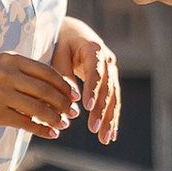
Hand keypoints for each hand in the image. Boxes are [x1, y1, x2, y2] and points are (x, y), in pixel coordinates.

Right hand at [0, 52, 78, 136]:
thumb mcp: (1, 68)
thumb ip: (25, 75)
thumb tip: (56, 93)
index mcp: (12, 60)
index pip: (46, 72)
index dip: (64, 85)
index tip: (75, 95)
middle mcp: (7, 74)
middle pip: (46, 90)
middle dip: (64, 103)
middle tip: (73, 112)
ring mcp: (1, 94)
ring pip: (38, 108)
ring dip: (55, 118)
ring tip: (63, 124)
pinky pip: (26, 123)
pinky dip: (42, 129)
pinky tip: (51, 133)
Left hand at [52, 19, 120, 146]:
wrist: (73, 32)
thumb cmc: (62, 42)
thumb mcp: (58, 54)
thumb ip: (64, 76)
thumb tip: (71, 102)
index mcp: (94, 49)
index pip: (95, 72)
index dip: (93, 90)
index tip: (87, 107)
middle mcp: (108, 60)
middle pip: (108, 88)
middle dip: (102, 110)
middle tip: (94, 129)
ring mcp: (112, 71)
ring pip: (113, 97)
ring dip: (109, 118)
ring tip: (104, 138)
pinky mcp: (110, 81)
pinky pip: (113, 100)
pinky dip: (112, 117)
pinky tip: (110, 134)